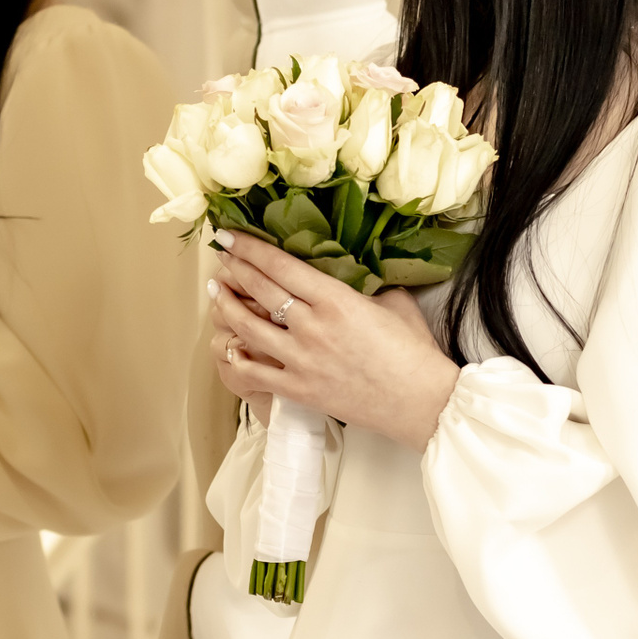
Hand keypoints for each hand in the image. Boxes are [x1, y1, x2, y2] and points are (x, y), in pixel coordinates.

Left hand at [207, 232, 460, 450]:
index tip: (231, 236)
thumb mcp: (392, 302)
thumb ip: (364, 285)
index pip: (280, 266)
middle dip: (234, 269)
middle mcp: (312, 326)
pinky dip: (236, 356)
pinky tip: (227, 343)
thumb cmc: (412, 351)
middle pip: (260, 290)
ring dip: (227, 307)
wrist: (420, 402)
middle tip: (221, 256)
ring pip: (248, 328)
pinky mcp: (298, 390)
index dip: (250, 248)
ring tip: (217, 293)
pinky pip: (253, 372)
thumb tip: (350, 273)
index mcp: (336, 299)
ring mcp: (301, 360)